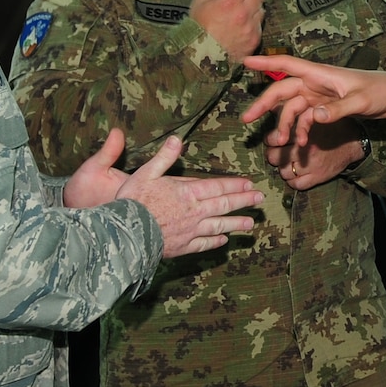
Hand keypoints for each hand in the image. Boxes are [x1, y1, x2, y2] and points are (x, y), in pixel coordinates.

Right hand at [66, 129, 264, 256]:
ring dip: (236, 223)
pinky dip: (215, 242)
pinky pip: (204, 244)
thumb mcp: (146, 173)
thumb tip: (177, 139)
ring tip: (251, 223)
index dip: (235, 184)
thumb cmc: (134, 201)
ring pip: (219, 226)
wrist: (125, 234)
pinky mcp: (183, 246)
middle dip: (243, 201)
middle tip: (259, 199)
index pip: (218, 186)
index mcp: (187, 192)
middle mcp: (194, 212)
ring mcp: (190, 231)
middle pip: (224, 205)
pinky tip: (223, 241)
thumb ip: (165, 157)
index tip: (250, 184)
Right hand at [190, 0, 268, 62]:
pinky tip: (240, 27)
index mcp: (229, 1)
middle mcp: (243, 13)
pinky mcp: (255, 40)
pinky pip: (260, 25)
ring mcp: (251, 27)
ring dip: (254, 8)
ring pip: (261, 9)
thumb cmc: (197, 27)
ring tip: (238, 14)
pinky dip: (253, 23)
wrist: (201, 57)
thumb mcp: (202, 0)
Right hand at [240, 56, 385, 147]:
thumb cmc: (381, 91)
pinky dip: (301, 130)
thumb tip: (313, 117)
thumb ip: (337, 110)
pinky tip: (301, 143)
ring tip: (282, 143)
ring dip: (285, 125)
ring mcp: (319, 95)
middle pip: (283, 91)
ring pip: (292, 109)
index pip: (287, 64)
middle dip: (264, 105)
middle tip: (247, 121)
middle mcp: (316, 82)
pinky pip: (305, 118)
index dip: (265, 63)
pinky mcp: (325, 107)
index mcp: (321, 74)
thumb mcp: (360, 101)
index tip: (244, 62)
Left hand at [265, 119, 365, 190]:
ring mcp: (310, 166)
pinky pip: (295, 184)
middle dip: (273, 154)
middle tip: (278, 152)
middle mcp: (304, 149)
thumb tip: (273, 108)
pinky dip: (293, 180)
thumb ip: (294, 114)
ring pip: (283, 172)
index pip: (273, 138)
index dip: (270, 139)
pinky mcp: (317, 178)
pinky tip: (296, 173)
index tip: (273, 139)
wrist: (353, 143)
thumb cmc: (332, 127)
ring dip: (283, 168)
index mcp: (302, 132)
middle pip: (274, 157)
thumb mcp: (313, 114)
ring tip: (288, 162)